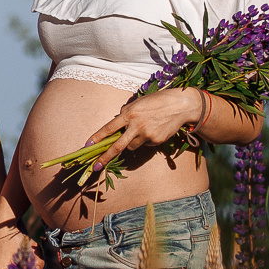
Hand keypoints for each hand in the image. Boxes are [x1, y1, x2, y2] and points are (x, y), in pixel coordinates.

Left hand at [81, 88, 203, 171]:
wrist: (181, 105)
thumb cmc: (157, 101)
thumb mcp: (138, 103)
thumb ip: (126, 114)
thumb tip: (117, 126)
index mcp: (129, 114)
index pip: (109, 128)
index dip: (97, 138)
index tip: (87, 146)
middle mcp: (136, 125)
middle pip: (117, 146)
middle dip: (105, 157)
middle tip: (96, 166)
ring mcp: (147, 135)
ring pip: (131, 146)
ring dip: (131, 142)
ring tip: (143, 128)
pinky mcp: (156, 141)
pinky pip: (145, 145)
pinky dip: (145, 140)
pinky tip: (154, 129)